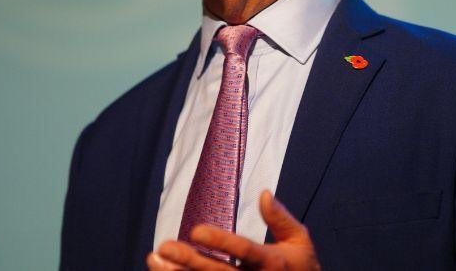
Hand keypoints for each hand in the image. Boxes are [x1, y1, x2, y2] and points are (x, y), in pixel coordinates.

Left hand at [147, 190, 320, 270]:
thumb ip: (280, 219)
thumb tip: (263, 193)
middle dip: (188, 260)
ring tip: (153, 260)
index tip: (196, 229)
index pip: (244, 251)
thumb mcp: (299, 241)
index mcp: (271, 263)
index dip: (220, 241)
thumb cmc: (302, 268)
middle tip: (164, 246)